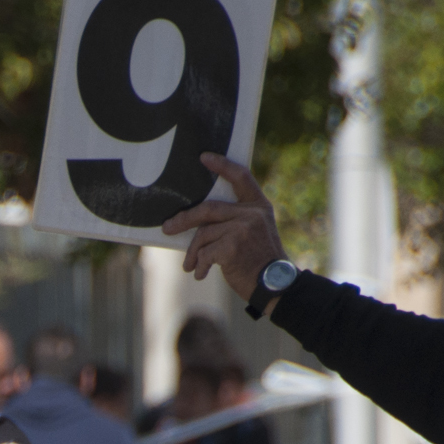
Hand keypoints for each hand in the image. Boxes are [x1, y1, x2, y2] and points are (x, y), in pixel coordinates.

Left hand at [158, 154, 288, 302]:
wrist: (275, 285)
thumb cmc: (259, 261)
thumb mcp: (256, 232)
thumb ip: (235, 220)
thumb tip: (197, 222)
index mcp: (259, 206)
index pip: (241, 177)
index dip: (222, 166)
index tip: (204, 157)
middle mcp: (252, 214)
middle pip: (208, 208)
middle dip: (185, 219)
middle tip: (167, 228)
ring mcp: (242, 229)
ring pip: (203, 234)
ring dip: (193, 252)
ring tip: (191, 266)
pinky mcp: (232, 247)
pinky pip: (205, 252)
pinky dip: (200, 264)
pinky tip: (202, 273)